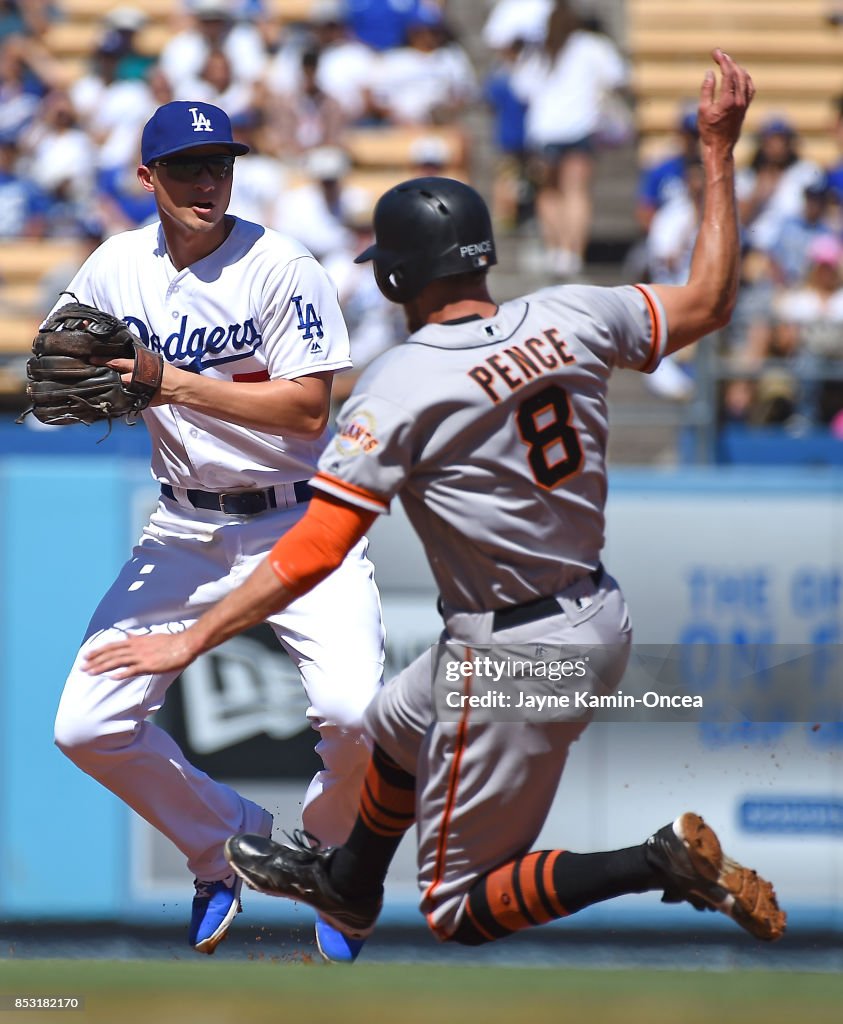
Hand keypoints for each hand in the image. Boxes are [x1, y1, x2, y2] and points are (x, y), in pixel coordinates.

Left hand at [82, 630, 198, 678]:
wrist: (185, 644)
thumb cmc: (171, 641)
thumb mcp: (151, 637)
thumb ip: (138, 638)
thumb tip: (128, 635)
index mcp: (136, 641)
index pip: (112, 646)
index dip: (98, 651)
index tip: (86, 655)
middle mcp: (136, 647)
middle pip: (111, 654)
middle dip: (95, 660)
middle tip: (82, 666)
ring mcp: (141, 656)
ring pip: (117, 662)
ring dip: (102, 667)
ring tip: (90, 672)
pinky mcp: (149, 665)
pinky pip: (132, 670)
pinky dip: (121, 674)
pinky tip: (111, 678)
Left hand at [94, 356, 176, 406]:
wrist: (178, 388)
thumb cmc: (167, 373)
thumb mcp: (153, 362)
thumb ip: (138, 362)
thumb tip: (126, 360)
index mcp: (138, 368)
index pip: (117, 363)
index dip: (103, 361)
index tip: (91, 359)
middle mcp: (135, 380)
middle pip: (115, 378)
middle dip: (106, 375)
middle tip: (95, 372)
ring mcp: (136, 392)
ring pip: (119, 389)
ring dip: (113, 386)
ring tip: (104, 384)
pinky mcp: (139, 401)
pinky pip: (127, 398)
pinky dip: (122, 396)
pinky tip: (117, 395)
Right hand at [698, 48, 754, 153]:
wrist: (720, 147)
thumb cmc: (708, 130)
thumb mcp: (702, 110)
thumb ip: (706, 90)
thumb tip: (710, 73)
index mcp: (727, 101)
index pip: (728, 74)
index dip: (722, 61)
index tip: (716, 53)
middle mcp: (739, 100)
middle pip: (737, 73)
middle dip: (728, 61)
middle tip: (719, 55)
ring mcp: (744, 103)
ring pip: (745, 78)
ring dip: (736, 68)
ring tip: (726, 63)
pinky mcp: (746, 106)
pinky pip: (750, 86)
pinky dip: (744, 77)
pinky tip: (738, 74)